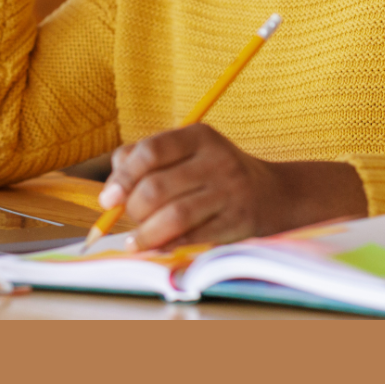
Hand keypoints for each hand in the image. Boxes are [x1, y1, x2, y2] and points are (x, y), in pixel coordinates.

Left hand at [95, 124, 368, 250]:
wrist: (276, 195)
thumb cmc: (215, 173)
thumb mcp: (188, 153)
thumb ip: (145, 160)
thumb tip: (112, 189)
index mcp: (199, 136)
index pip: (150, 152)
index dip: (123, 177)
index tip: (108, 199)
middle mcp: (217, 160)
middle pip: (158, 187)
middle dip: (134, 209)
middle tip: (127, 220)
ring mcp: (230, 191)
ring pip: (175, 215)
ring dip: (147, 233)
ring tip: (134, 242)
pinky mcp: (238, 221)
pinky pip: (195, 236)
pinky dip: (170, 244)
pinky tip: (157, 247)